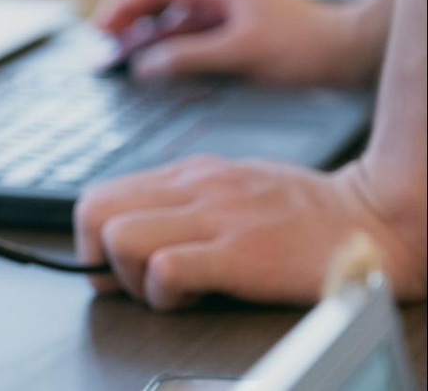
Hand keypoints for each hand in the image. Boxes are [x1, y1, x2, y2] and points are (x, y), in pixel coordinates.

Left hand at [73, 156, 425, 309]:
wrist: (376, 220)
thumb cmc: (307, 213)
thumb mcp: (232, 186)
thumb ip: (184, 201)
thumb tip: (137, 227)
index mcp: (189, 173)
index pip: (99, 195)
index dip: (92, 240)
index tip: (114, 266)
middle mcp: (194, 186)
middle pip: (92, 211)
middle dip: (98, 257)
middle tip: (133, 281)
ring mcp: (216, 217)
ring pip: (120, 238)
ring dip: (131, 277)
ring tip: (169, 287)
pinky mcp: (239, 253)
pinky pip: (164, 268)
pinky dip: (165, 293)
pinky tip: (196, 295)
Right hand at [92, 0, 382, 86]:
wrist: (348, 52)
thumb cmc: (304, 46)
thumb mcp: (241, 51)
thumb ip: (190, 56)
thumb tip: (146, 64)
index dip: (125, 1)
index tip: (101, 23)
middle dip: (128, 15)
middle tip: (102, 39)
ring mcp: (227, 8)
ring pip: (173, 15)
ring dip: (145, 31)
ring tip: (118, 51)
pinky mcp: (234, 27)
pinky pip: (189, 31)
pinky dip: (166, 43)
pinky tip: (152, 59)